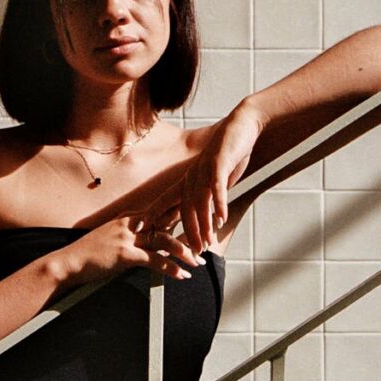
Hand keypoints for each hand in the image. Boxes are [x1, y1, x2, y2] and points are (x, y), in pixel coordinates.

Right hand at [52, 214, 206, 290]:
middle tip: (207, 235)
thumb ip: (129, 236)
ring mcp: (127, 238)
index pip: (159, 210)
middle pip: (166, 221)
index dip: (179, 209)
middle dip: (188, 228)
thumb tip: (147, 240)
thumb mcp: (110, 239)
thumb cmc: (88, 254)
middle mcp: (130, 224)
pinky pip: (155, 260)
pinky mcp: (125, 254)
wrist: (68, 263)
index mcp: (128, 219)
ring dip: (184, 251)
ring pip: (164, 240)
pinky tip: (182, 275)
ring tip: (198, 261)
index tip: (198, 208)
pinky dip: (170, 268)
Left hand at [145, 101, 264, 254]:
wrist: (241, 127)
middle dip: (186, 232)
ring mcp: (204, 171)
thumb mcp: (216, 179)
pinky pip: (217, 188)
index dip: (152, 216)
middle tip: (189, 252)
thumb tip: (207, 218)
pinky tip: (221, 218)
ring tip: (205, 243)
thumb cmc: (229, 154)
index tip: (139, 231)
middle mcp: (192, 177)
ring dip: (203, 225)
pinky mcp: (219, 165)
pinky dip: (218, 203)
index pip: (166, 201)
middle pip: (184, 209)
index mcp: (188, 180)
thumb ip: (208, 197)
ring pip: (200, 202)